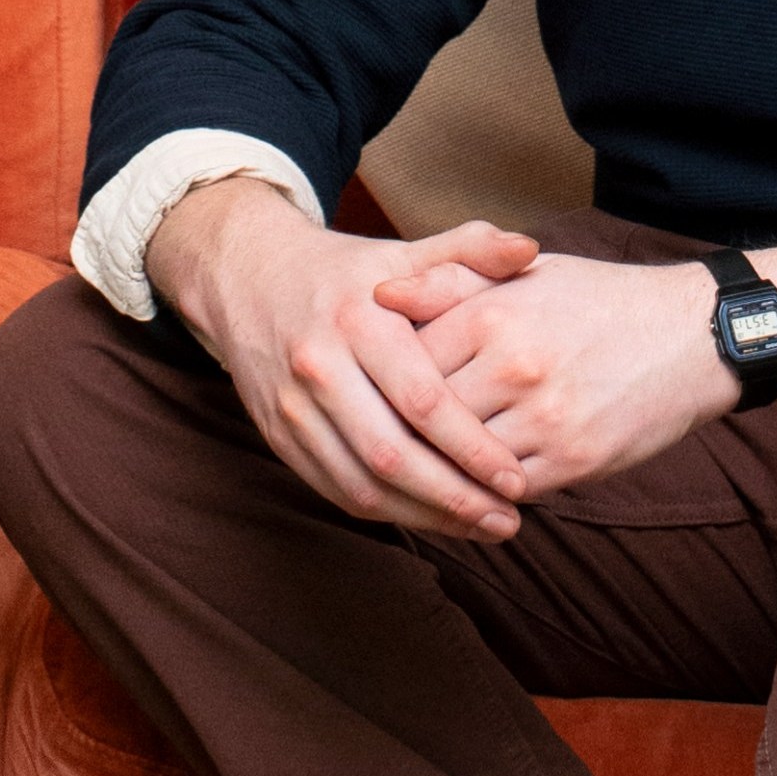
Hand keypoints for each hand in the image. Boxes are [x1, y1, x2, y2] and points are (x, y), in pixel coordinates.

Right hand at [146, 179, 541, 539]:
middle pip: (391, 454)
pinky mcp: (278, 436)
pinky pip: (334, 489)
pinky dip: (387, 514)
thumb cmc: (343, 272)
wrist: (246, 275)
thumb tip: (530, 248)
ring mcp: (292, 408)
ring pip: (361, 484)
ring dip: (424, 517)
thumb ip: (469, 251)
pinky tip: (431, 518)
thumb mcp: (402, 253)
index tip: (517, 478)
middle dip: (455, 497)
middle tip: (508, 520)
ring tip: (481, 527)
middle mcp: (319, 367)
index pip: (422, 400)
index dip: (472, 447)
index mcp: (358, 321)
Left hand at [374, 247, 748, 506]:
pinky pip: (505, 491)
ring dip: (437, 473)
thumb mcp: (527, 275)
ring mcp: (544, 417)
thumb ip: (449, 281)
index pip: (407, 362)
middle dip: (399, 433)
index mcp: (493, 313)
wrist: (691, 336)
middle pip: (426, 417)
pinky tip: (469, 490)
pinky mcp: (573, 460)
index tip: (371, 395)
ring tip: (413, 476)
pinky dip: (482, 495)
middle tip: (375, 445)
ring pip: (460, 462)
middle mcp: (513, 365)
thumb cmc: (601, 302)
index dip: (384, 383)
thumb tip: (378, 293)